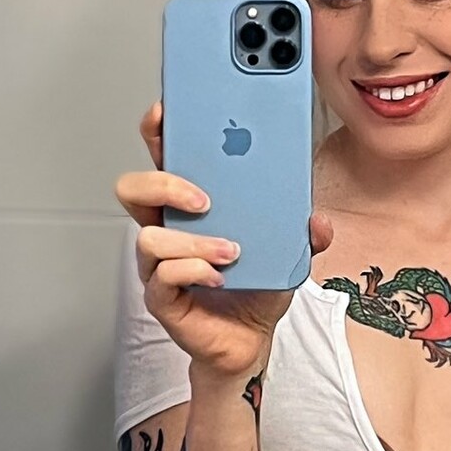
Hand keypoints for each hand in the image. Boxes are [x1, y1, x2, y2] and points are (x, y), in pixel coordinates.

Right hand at [113, 99, 333, 376]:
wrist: (249, 341)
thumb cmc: (255, 286)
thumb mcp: (290, 251)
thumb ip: (304, 231)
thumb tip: (317, 220)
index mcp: (189, 204)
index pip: (163, 156)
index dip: (158, 129)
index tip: (168, 109)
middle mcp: (167, 228)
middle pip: (134, 187)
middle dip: (165, 182)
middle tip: (204, 195)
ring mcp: (159, 263)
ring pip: (149, 234)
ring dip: (194, 240)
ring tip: (231, 250)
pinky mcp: (163, 297)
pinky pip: (163, 275)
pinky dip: (196, 271)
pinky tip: (221, 277)